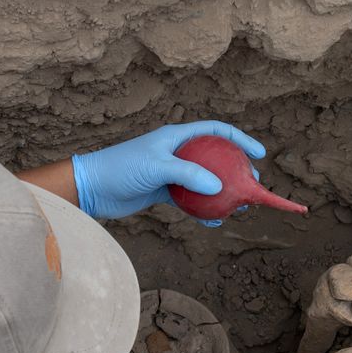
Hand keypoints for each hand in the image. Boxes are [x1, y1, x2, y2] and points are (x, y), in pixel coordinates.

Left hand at [71, 121, 266, 220]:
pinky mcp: (164, 193)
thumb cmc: (122, 169)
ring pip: (205, 182)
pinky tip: (215, 221)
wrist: (93, 188)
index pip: (216, 131)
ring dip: (222, 193)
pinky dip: (203, 210)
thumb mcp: (157, 168)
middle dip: (236, 170)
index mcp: (177, 136)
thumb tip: (218, 187)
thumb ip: (188, 174)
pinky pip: (190, 200)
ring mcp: (171, 173)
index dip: (239, 140)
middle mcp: (176, 152)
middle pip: (215, 158)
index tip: (258, 154)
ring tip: (239, 206)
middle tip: (251, 185)